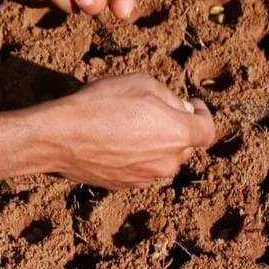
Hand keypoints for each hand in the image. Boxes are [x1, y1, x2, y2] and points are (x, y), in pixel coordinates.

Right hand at [39, 74, 214, 189]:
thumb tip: (182, 109)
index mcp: (178, 134)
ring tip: (127, 126)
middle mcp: (169, 161)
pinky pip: (141, 169)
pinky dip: (136, 156)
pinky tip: (113, 141)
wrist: (61, 137)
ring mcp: (148, 177)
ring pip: (162, 159)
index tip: (194, 106)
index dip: (203, 115)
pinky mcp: (126, 185)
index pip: (208, 129)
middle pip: (184, 145)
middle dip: (176, 128)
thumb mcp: (139, 82)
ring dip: (154, 144)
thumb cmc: (100, 104)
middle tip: (154, 111)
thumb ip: (169, 96)